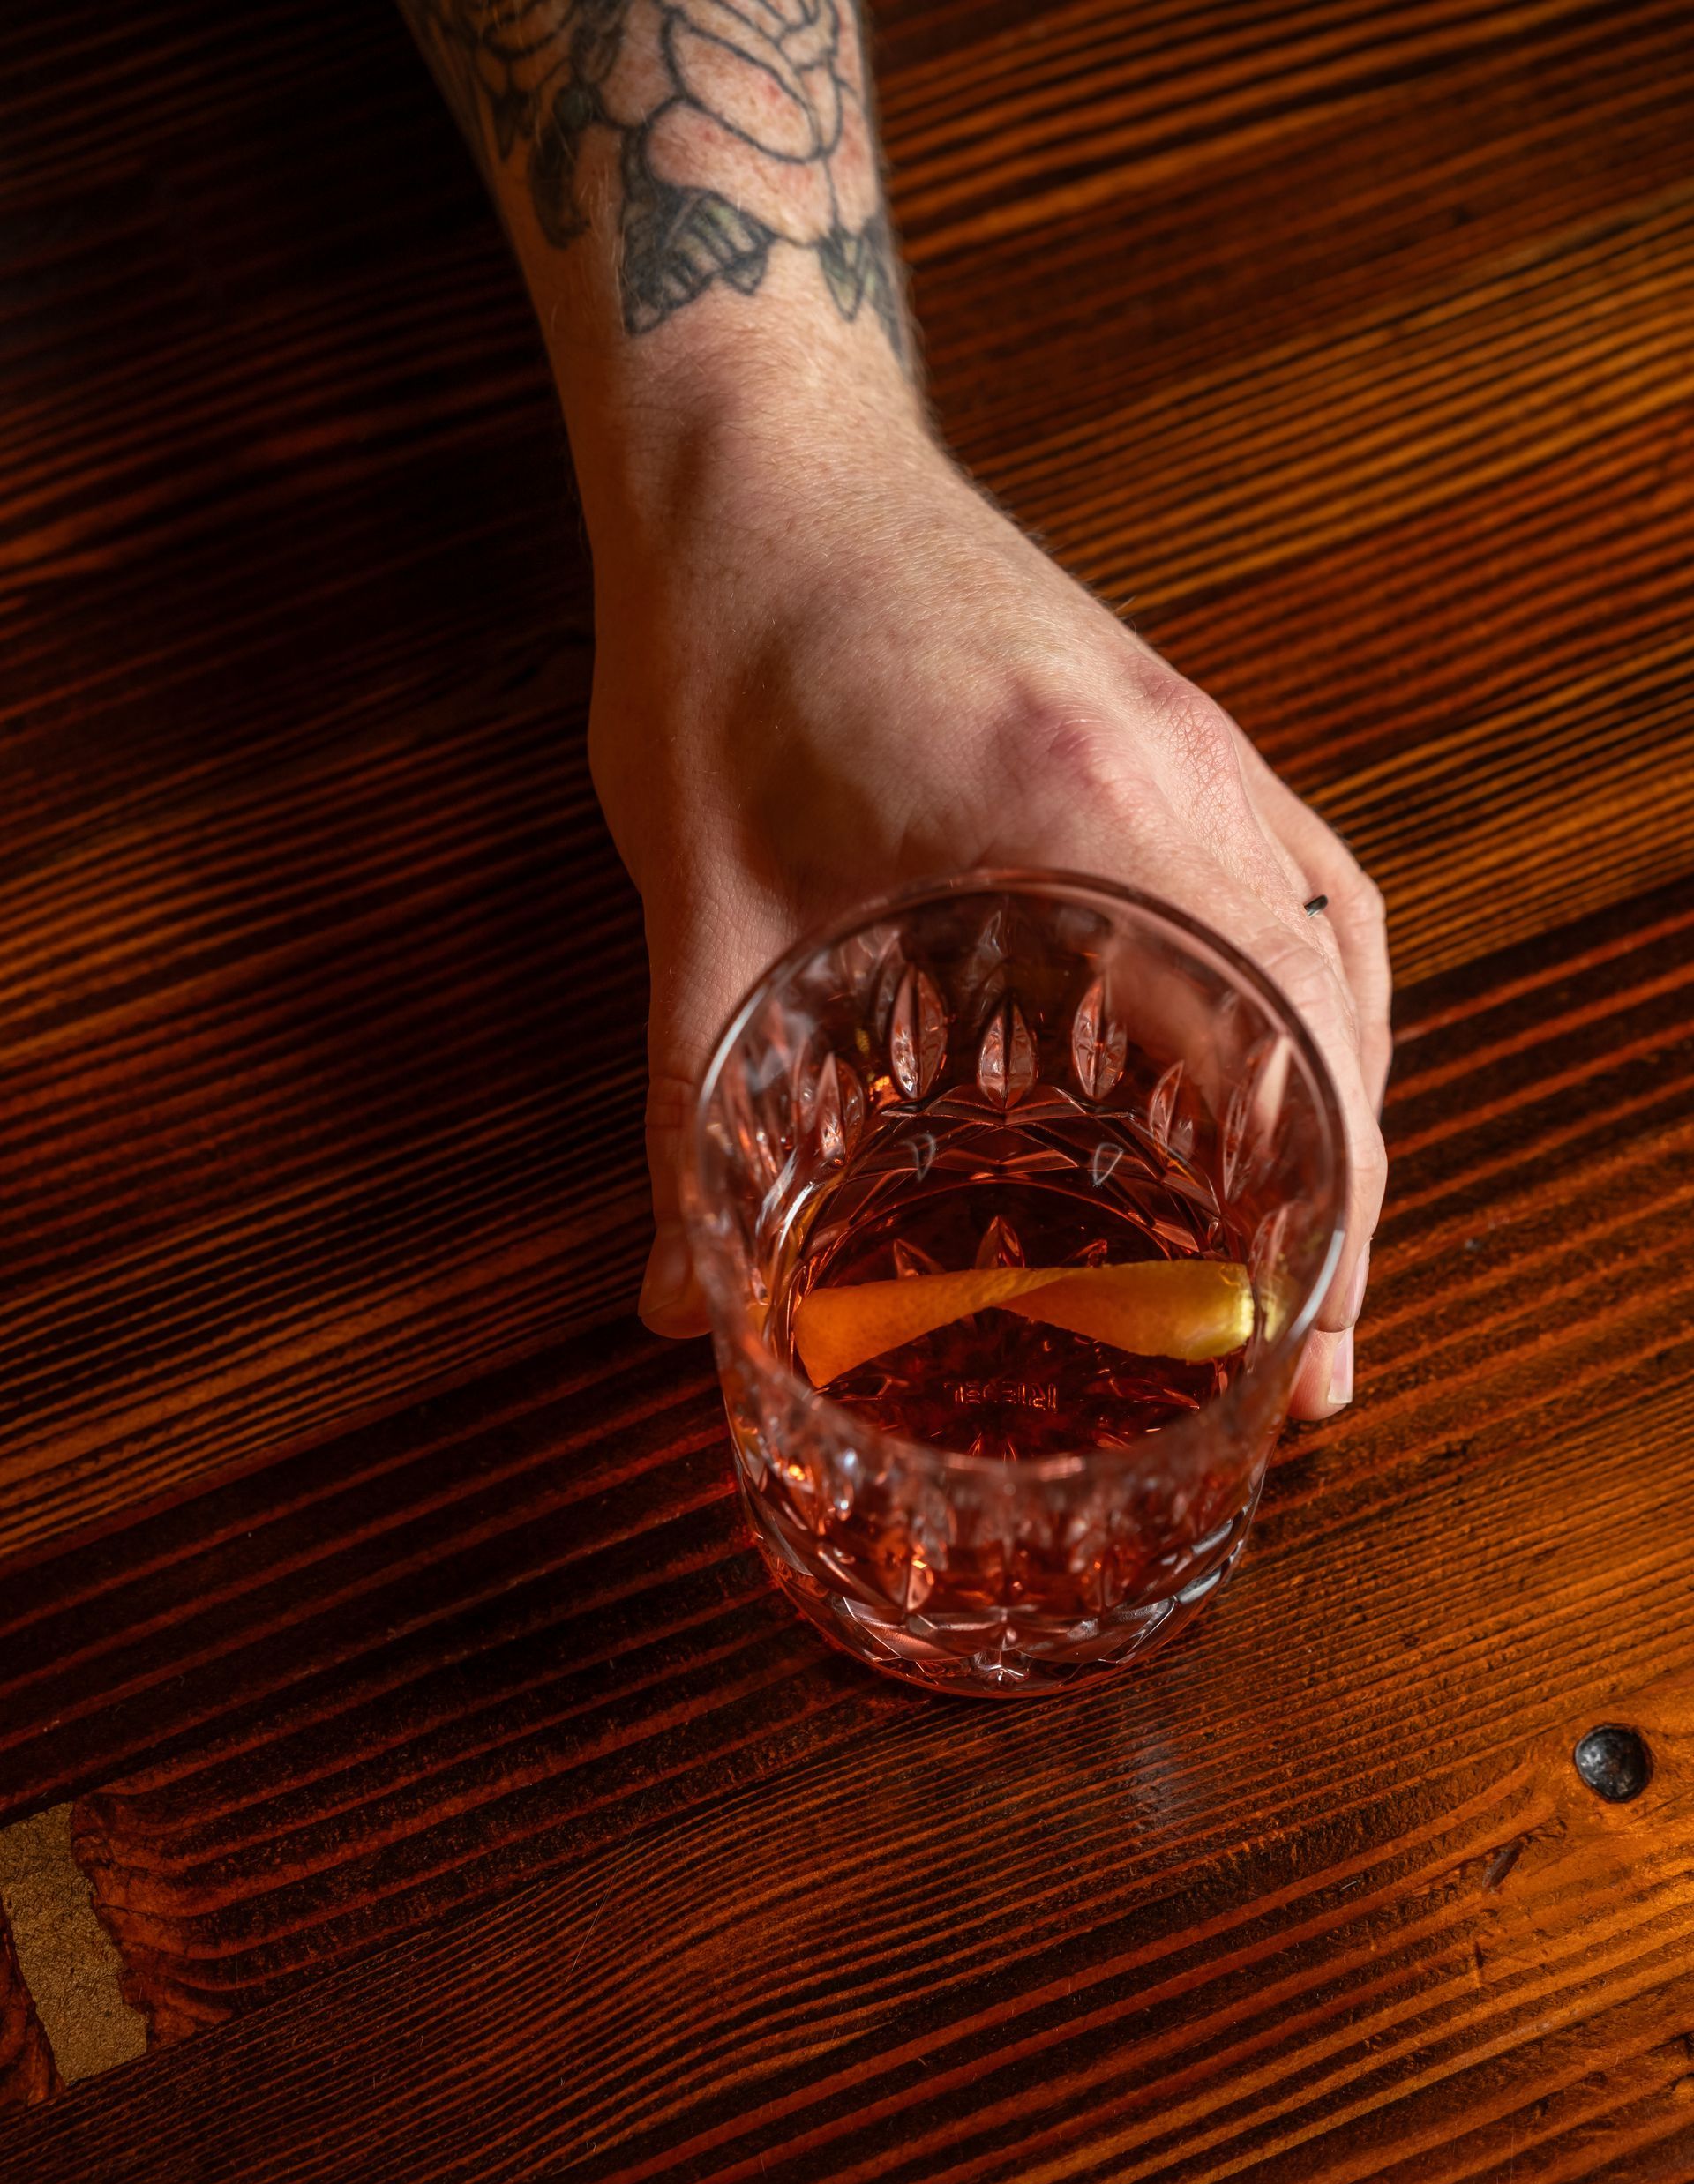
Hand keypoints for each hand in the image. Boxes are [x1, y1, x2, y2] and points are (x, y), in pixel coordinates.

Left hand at [590, 409, 1389, 1419]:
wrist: (758, 451)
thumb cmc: (726, 642)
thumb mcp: (700, 898)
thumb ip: (692, 1107)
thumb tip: (673, 1295)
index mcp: (1082, 807)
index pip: (1281, 1034)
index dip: (1320, 1214)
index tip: (1304, 1350)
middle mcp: (1181, 768)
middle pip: (1339, 1016)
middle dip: (1343, 1202)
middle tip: (1302, 1358)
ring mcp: (1197, 735)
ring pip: (1342, 949)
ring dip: (1344, 1105)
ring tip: (1306, 1249)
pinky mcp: (1174, 721)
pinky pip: (1306, 875)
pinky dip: (1317, 997)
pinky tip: (1276, 1075)